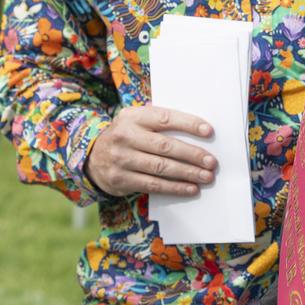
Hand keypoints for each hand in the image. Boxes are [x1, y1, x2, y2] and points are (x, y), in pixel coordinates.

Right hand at [85, 104, 217, 197]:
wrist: (92, 157)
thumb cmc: (127, 135)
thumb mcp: (136, 121)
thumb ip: (159, 122)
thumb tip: (198, 129)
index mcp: (133, 117)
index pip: (165, 118)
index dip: (188, 124)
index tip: (208, 131)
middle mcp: (125, 136)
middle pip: (165, 146)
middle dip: (192, 155)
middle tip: (212, 162)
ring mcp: (122, 159)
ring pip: (161, 168)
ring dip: (187, 173)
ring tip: (206, 176)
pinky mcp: (121, 180)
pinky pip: (153, 185)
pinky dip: (175, 187)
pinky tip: (191, 188)